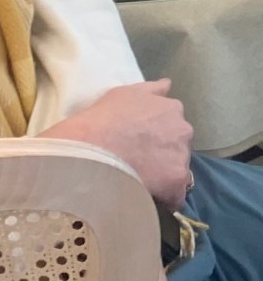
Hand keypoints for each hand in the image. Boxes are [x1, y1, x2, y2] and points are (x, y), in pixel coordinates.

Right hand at [39, 79, 193, 209]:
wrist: (96, 147)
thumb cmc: (106, 117)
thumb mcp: (126, 93)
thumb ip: (151, 90)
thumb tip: (168, 84)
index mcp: (172, 109)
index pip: (173, 123)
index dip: (157, 133)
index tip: (142, 140)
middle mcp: (183, 131)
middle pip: (178, 146)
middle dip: (164, 152)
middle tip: (140, 158)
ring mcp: (182, 158)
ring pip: (177, 169)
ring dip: (164, 174)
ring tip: (140, 176)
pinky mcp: (177, 183)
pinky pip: (175, 194)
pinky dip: (163, 196)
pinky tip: (145, 191)